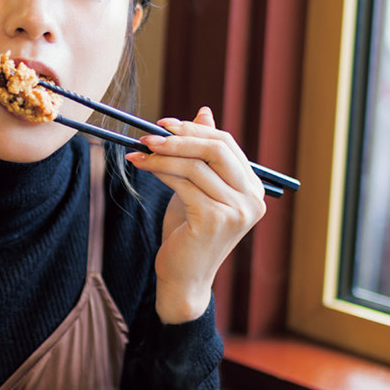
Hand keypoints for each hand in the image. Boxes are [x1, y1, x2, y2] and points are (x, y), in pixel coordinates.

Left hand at [126, 107, 266, 323]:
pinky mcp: (215, 220)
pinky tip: (142, 167)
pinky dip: (159, 171)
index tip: (163, 123)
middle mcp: (252, 199)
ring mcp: (236, 211)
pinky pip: (183, 184)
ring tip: (137, 152)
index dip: (194, 129)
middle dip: (179, 137)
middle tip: (148, 134)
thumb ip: (204, 155)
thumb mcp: (197, 187)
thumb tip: (204, 112)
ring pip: (195, 166)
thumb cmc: (188, 232)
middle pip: (216, 150)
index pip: (226, 145)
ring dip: (162, 155)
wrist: (183, 278)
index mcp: (253, 189)